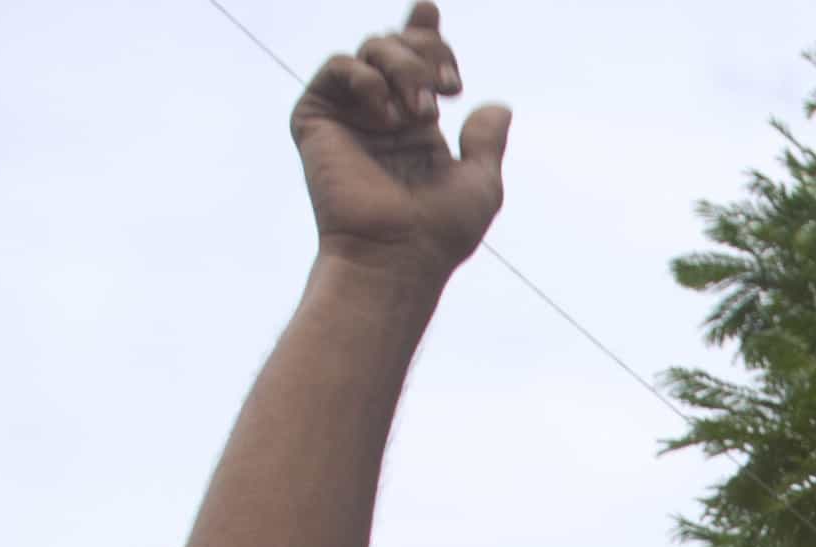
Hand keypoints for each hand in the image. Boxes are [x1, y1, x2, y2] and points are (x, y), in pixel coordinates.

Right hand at [295, 3, 509, 282]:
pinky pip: (340, 68)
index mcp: (415, 124)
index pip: (417, 62)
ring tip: (421, 112)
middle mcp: (380, 113)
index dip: (424, 32)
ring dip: (405, 68)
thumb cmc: (439, 231)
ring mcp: (348, 114)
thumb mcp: (481, 183)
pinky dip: (368, 79)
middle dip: (428, 54)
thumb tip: (498, 105)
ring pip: (372, 48)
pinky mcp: (317, 118)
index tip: (431, 9)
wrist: (397, 253)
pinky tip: (388, 114)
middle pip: (398, 44)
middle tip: (447, 89)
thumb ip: (486, 142)